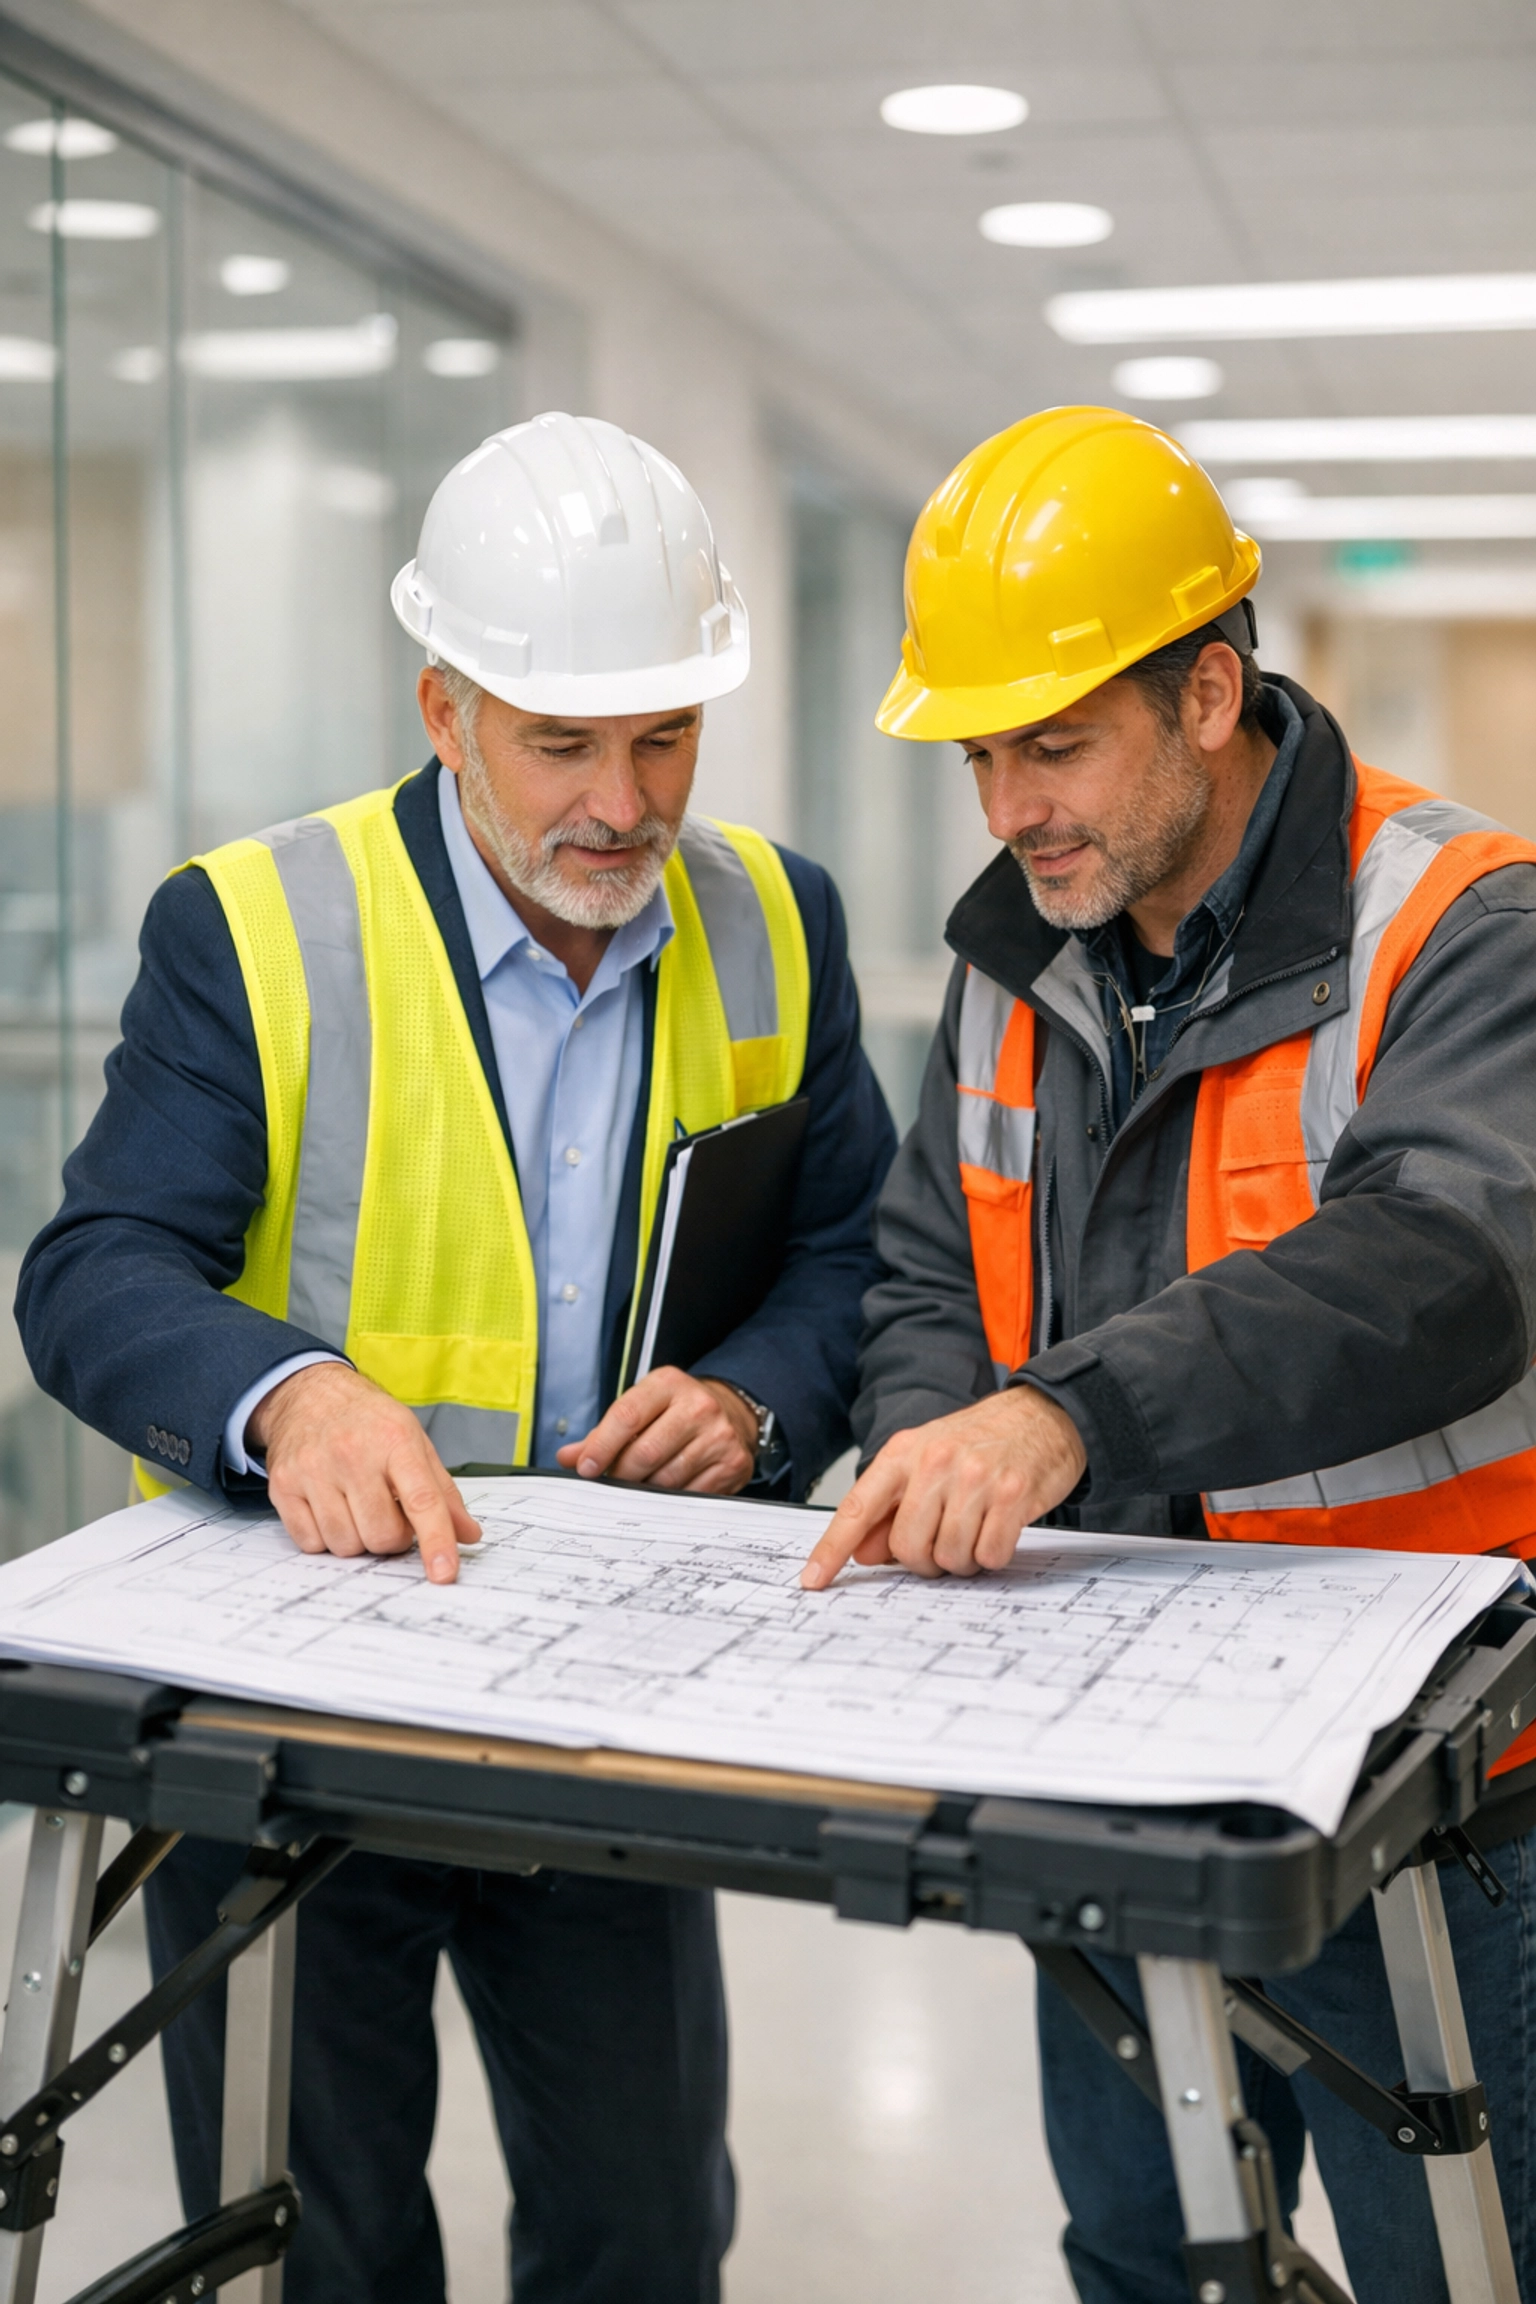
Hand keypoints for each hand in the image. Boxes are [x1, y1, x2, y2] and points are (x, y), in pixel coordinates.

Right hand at [248, 1362, 481, 1583]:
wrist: (308, 1394)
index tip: (444, 1573)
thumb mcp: (414, 1441)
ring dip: (358, 1539)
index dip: (436, 1540)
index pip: (421, 1500)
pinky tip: (330, 1509)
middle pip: (382, 1535)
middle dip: (392, 1537)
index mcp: (395, 1440)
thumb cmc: (368, 1421)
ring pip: (345, 1545)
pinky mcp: (283, 1486)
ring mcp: (313, 1470)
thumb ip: (443, 1492)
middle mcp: (352, 1454)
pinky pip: (311, 1543)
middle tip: (388, 1512)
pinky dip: (325, 1538)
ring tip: (357, 1507)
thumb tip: (467, 1534)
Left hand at [557, 1369, 757, 1493]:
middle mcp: (698, 1405)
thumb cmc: (676, 1411)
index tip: (586, 1468)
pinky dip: (672, 1500)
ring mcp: (719, 1435)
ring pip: (667, 1478)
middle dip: (621, 1475)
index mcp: (667, 1384)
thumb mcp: (642, 1407)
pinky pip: (691, 1494)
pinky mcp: (732, 1462)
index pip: (626, 1416)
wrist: (730, 1413)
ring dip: (646, 1490)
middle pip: (645, 1452)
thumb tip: (569, 1456)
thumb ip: (603, 1432)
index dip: (602, 1447)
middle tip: (612, 1483)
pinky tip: (667, 1492)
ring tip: (640, 1486)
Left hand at [801, 1387, 1086, 1589]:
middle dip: (924, 1560)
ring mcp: (975, 1477)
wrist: (1044, 1414)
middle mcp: (935, 1462)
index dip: (832, 1549)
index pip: (858, 1508)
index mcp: (904, 1452)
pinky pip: (989, 1555)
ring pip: (949, 1557)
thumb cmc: (981, 1441)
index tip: (812, 1580)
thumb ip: (891, 1508)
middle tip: (943, 1541)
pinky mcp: (1013, 1494)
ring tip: (975, 1530)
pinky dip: (993, 1555)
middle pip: (907, 1547)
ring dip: (962, 1559)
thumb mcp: (926, 1462)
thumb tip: (862, 1552)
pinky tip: (999, 1528)